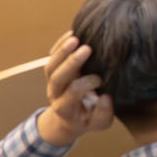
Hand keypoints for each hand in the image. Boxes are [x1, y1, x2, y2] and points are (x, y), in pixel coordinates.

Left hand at [38, 32, 112, 147]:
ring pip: (50, 66)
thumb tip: (105, 97)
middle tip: (87, 49)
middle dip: (71, 62)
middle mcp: (55, 94)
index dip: (86, 83)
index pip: (73, 92)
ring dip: (62, 51)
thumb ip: (103, 114)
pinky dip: (59, 45)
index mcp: (66, 108)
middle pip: (57, 77)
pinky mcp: (53, 72)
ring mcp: (52, 82)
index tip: (102, 79)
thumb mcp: (99, 123)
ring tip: (75, 37)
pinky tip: (72, 34)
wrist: (69, 119)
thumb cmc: (88, 119)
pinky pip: (51, 57)